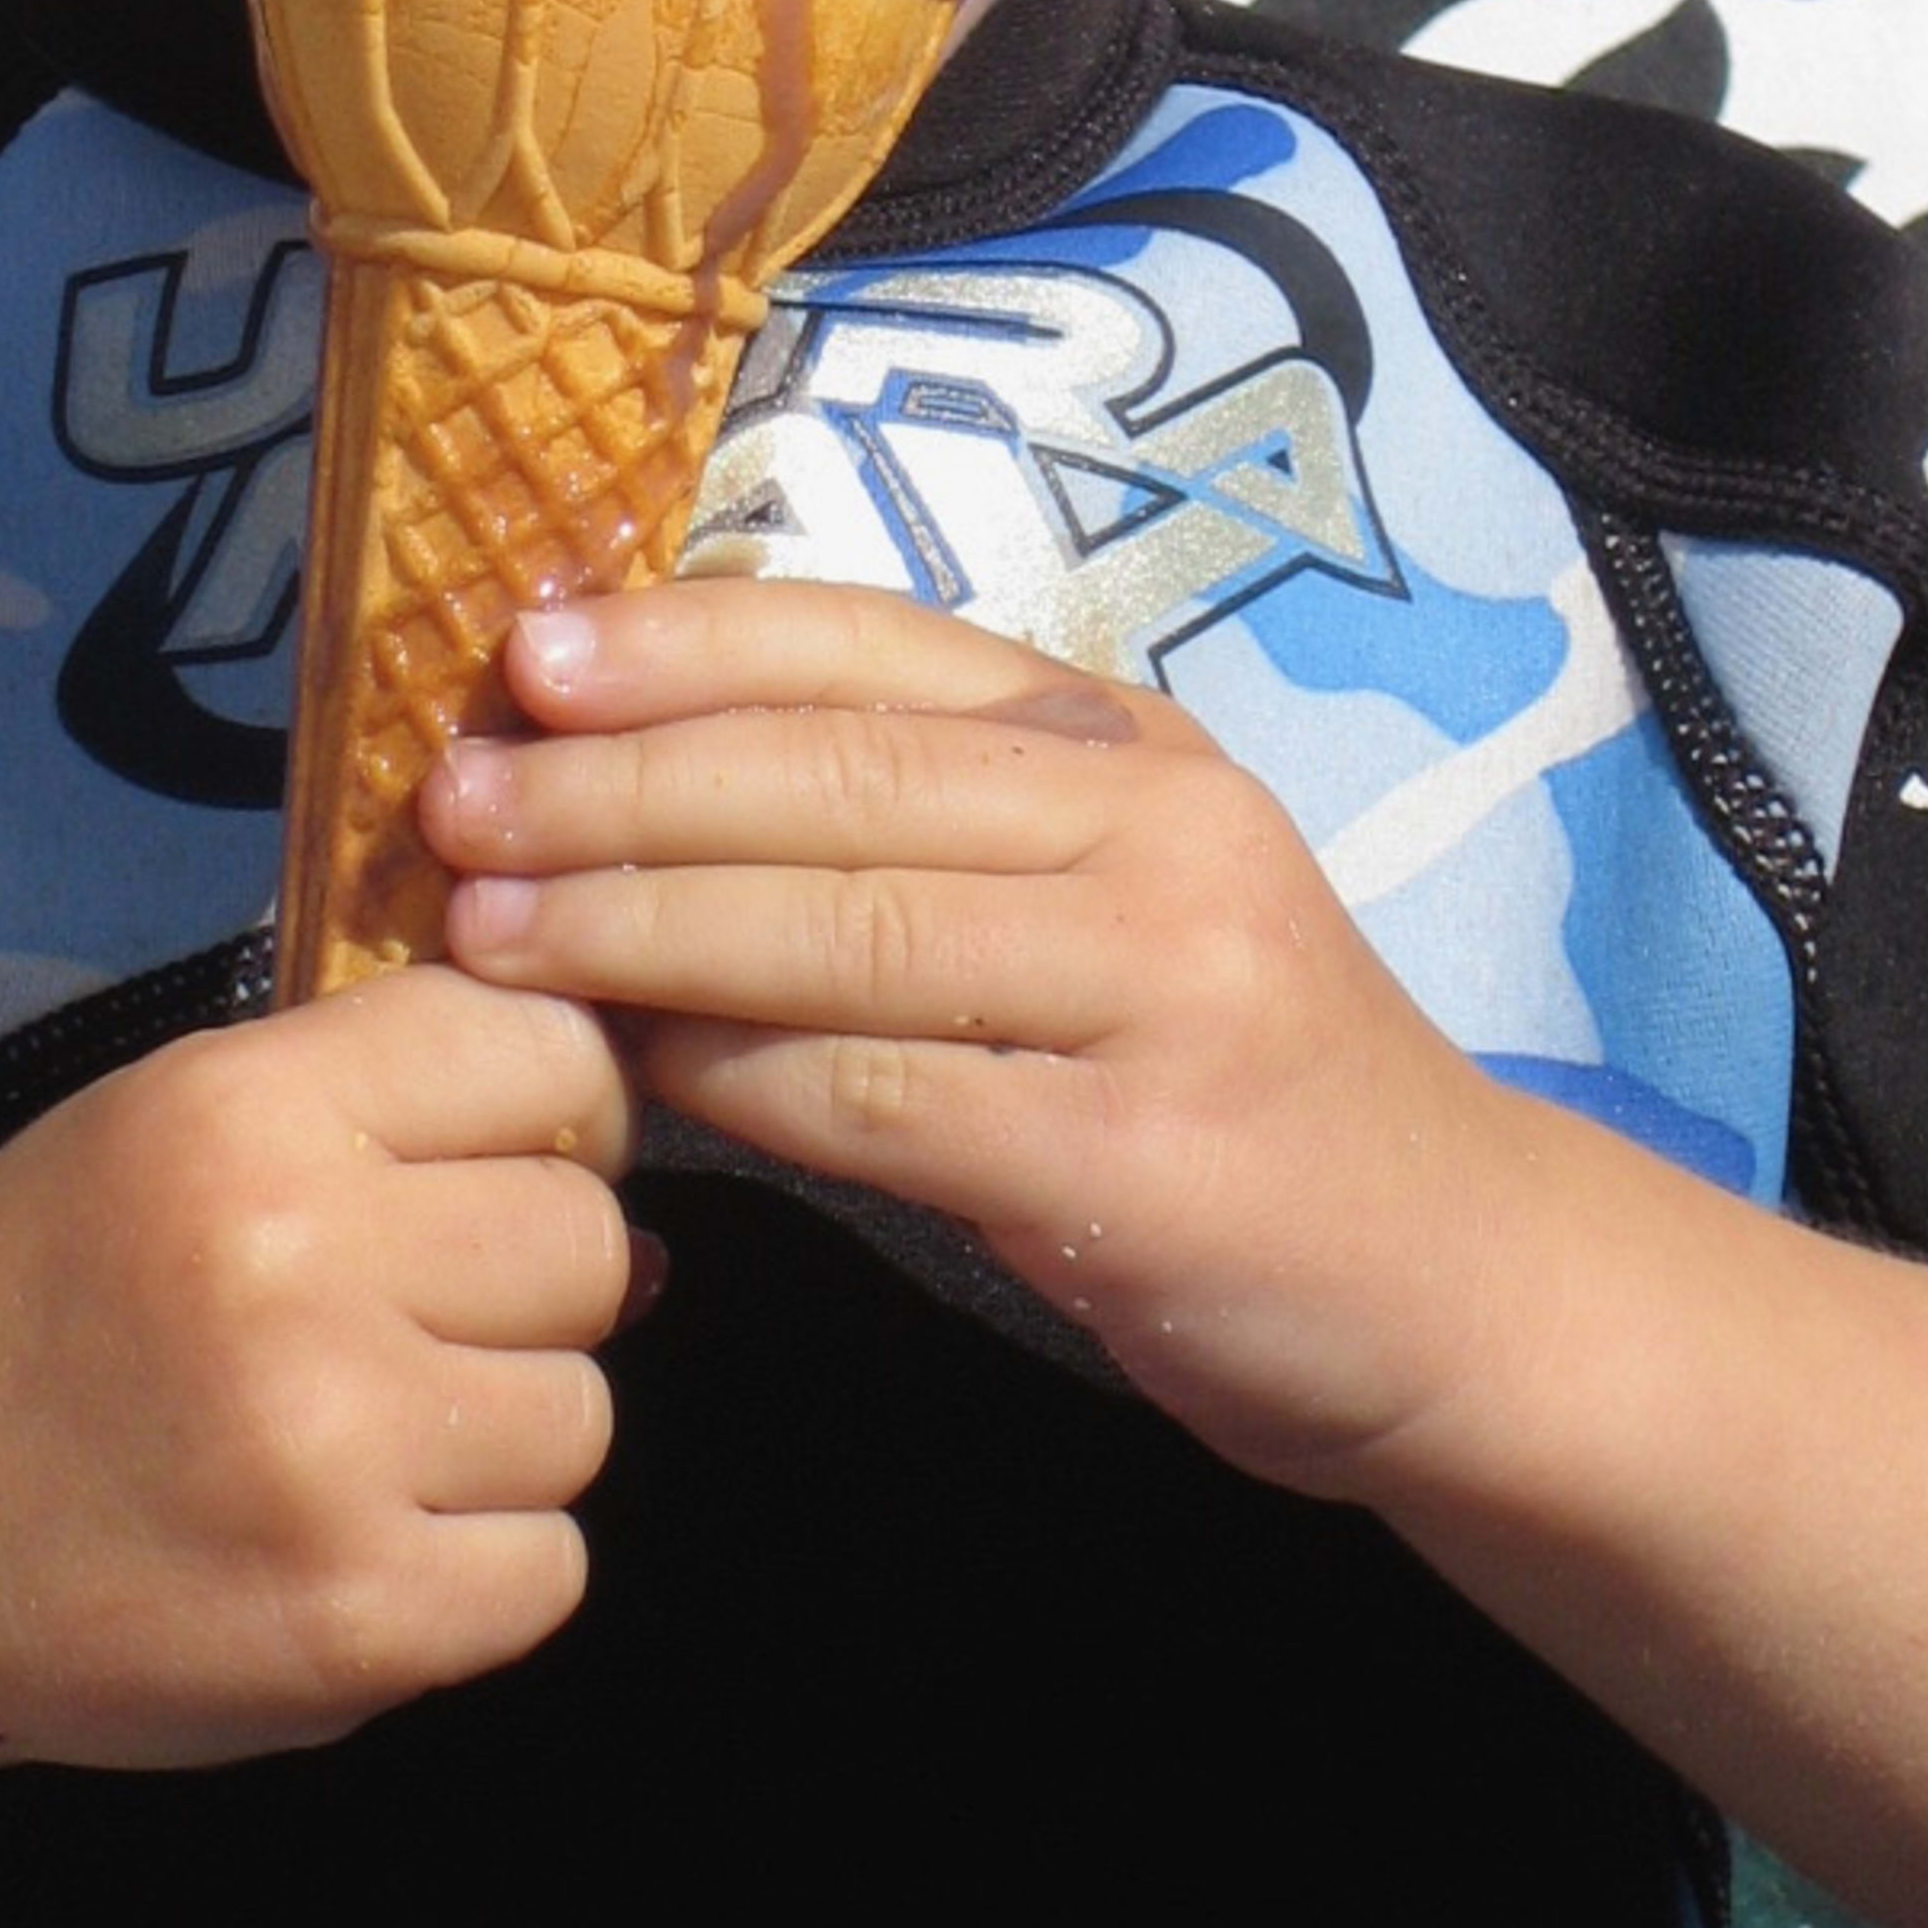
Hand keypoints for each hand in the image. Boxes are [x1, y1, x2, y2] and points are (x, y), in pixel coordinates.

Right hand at [0, 966, 635, 1794]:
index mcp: (250, 1113)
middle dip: (525, 1287)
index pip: (545, 1051)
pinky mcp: (359, 1622)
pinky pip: (550, 1570)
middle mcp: (301, 1266)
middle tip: (410, 1325)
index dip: (555, 1114)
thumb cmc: (37, 1296)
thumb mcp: (174, 1124)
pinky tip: (359, 1546)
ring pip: (582, 1414)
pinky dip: (478, 1572)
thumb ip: (378, 1107)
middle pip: (589, 1244)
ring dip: (500, 1438)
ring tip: (363, 1443)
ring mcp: (334, 1455)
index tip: (503, 1163)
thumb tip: (622, 1177)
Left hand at [427, 581, 1538, 1491]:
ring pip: (849, 929)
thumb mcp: (1114, 902)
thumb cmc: (1238, 1083)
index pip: (873, 646)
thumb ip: (928, 834)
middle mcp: (1159, 833)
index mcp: (1129, 744)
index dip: (685, 642)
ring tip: (491, 931)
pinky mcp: (1147, 1157)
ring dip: (643, 926)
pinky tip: (637, 1076)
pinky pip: (894, 1100)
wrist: (1469, 1286)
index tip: (526, 649)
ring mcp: (1167, 990)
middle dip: (620, 783)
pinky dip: (744, 1081)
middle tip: (458, 800)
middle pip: (837, 781)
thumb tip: (640, 779)